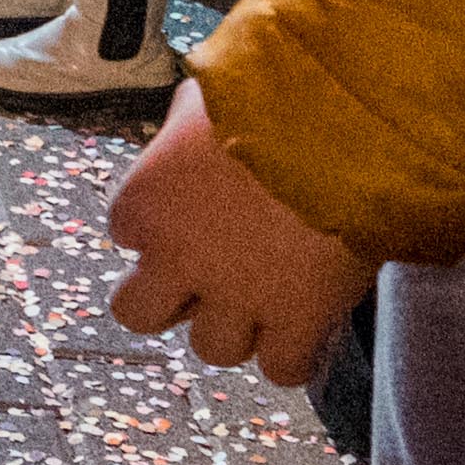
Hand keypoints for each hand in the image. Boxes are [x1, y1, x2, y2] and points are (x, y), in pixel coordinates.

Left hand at [107, 81, 375, 387]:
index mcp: (143, 200)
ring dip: (233, 328)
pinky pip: (280, 368)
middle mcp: (176, 256)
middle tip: (203, 281)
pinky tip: (306, 327)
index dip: (158, 228)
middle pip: (138, 314)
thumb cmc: (269, 96)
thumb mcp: (206, 99)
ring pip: (211, 349)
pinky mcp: (297, 318)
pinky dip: (292, 354)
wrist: (339, 126)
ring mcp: (235, 294)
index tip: (189, 215)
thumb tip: (192, 122)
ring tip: (263, 299)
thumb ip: (185, 125)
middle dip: (168, 301)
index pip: (125, 234)